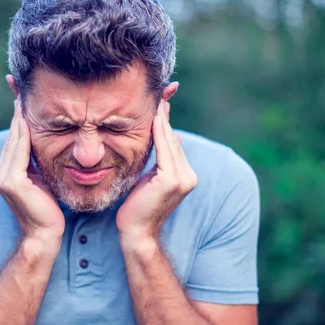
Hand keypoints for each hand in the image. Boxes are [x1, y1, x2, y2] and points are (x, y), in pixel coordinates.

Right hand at [0, 99, 64, 245]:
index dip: (18, 113)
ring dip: (21, 115)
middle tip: (19, 82)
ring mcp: (2, 177)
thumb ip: (35, 158)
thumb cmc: (48, 207)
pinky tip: (29, 117)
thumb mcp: (41, 176)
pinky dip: (25, 132)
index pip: (14, 136)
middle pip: (13, 134)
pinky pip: (20, 151)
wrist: (46, 234)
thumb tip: (40, 138)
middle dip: (18, 107)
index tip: (21, 91)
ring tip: (25, 93)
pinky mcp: (11, 181)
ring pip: (15, 139)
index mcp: (6, 170)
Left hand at [116, 99, 197, 245]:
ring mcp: (183, 178)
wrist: (136, 230)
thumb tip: (173, 136)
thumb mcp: (152, 176)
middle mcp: (189, 176)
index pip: (174, 143)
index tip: (161, 102)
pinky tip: (155, 117)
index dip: (166, 123)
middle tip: (160, 94)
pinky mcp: (172, 180)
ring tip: (156, 100)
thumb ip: (163, 158)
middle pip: (173, 140)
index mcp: (185, 175)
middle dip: (165, 116)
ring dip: (162, 120)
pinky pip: (165, 150)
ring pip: (169, 142)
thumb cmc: (138, 205)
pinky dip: (160, 132)